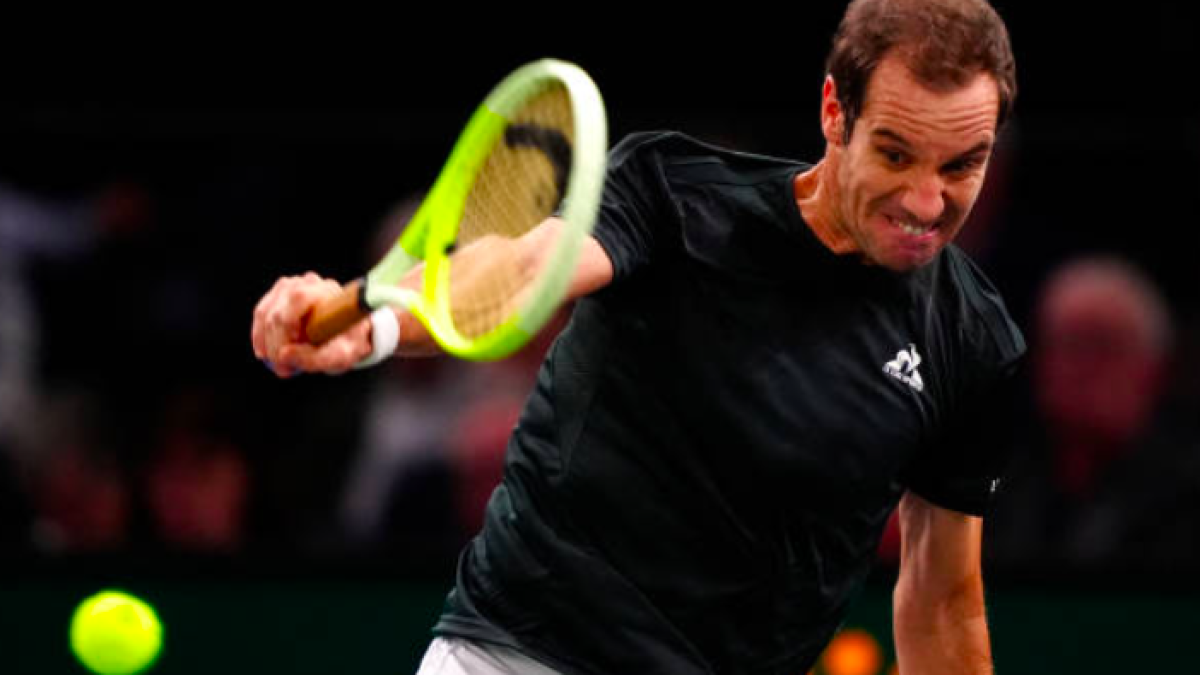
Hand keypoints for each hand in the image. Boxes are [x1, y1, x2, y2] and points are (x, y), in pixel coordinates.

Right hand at [251, 272, 372, 376]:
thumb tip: (283, 355)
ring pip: (265, 313)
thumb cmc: (347, 344)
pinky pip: (260, 314)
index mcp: (327, 292)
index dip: (288, 325)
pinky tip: (266, 354)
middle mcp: (307, 283)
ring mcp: (289, 286)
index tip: (290, 352)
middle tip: (284, 370)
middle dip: (276, 346)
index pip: (298, 299)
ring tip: (280, 365)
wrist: (348, 335)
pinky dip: (260, 337)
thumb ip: (313, 359)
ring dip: (267, 343)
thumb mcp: (338, 357)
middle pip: (278, 312)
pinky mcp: (277, 295)